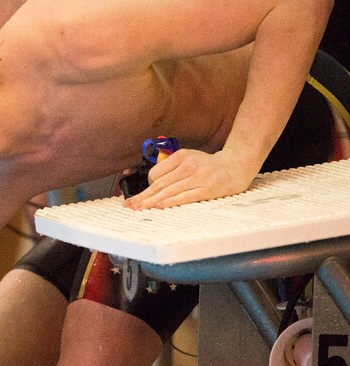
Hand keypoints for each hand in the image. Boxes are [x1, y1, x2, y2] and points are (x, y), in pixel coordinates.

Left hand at [122, 148, 257, 209]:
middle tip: (129, 205)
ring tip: (139, 209)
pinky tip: (160, 206)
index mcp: (181, 156)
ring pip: (169, 191)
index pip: (156, 173)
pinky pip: (184, 197)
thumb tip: (152, 183)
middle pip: (159, 184)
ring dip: (151, 202)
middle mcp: (188, 165)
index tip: (140, 196)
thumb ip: (172, 168)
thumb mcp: (189, 158)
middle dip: (142, 196)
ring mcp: (197, 177)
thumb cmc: (208, 166)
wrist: (236, 165)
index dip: (147, 186)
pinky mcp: (206, 189)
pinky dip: (170, 202)